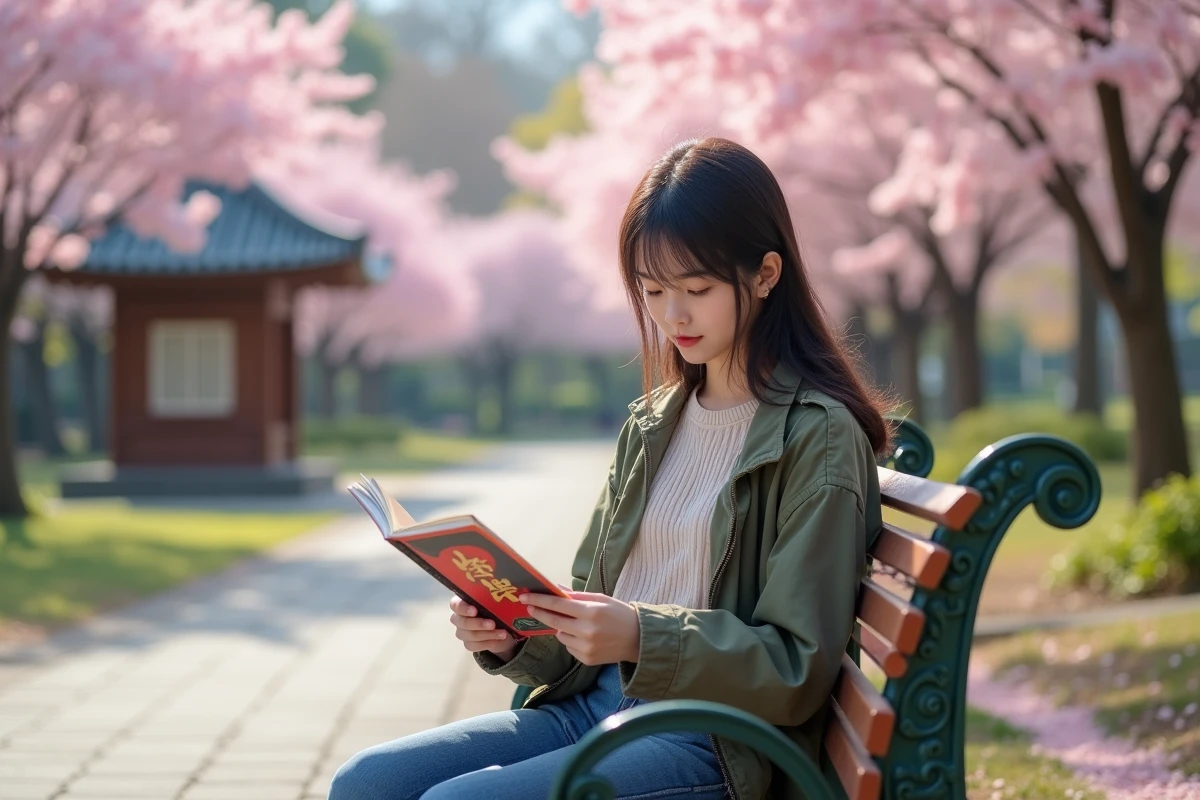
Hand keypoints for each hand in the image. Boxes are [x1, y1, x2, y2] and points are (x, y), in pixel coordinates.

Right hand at [449, 595, 519, 660]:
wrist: (501, 626)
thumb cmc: (496, 609)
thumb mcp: (496, 602)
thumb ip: (493, 600)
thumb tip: (501, 598)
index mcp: (463, 602)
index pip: (456, 605)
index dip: (463, 609)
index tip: (474, 611)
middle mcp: (459, 617)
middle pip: (462, 622)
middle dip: (478, 624)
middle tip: (493, 624)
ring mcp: (462, 631)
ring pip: (469, 635)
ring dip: (487, 635)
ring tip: (502, 633)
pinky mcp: (468, 643)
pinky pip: (473, 646)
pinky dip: (486, 643)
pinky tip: (497, 641)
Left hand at [521, 591, 639, 665]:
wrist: (638, 639)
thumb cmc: (619, 614)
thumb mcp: (601, 599)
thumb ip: (577, 595)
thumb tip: (556, 589)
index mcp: (591, 612)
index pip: (558, 605)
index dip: (540, 600)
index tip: (525, 596)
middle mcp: (587, 631)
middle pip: (554, 621)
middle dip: (539, 612)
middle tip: (529, 606)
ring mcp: (586, 648)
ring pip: (560, 635)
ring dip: (561, 627)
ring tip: (576, 623)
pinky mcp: (586, 659)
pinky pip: (569, 646)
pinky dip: (571, 639)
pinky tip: (585, 636)